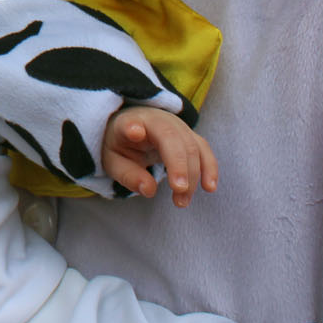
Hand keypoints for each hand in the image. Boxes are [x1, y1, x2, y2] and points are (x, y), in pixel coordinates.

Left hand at [101, 105, 218, 206]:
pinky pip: (203, 149)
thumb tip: (150, 190)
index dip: (133, 126)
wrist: (133, 128)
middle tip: (178, 192)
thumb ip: (128, 175)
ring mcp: (176, 126)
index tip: (134, 132)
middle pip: (171, 137)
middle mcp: (156, 120)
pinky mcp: (189, 136)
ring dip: (192, 175)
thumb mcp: (114, 162)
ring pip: (191, 146)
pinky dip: (209, 167)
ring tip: (181, 201)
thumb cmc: (122, 146)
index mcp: (129, 123)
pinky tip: (209, 187)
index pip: (130, 123)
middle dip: (178, 165)